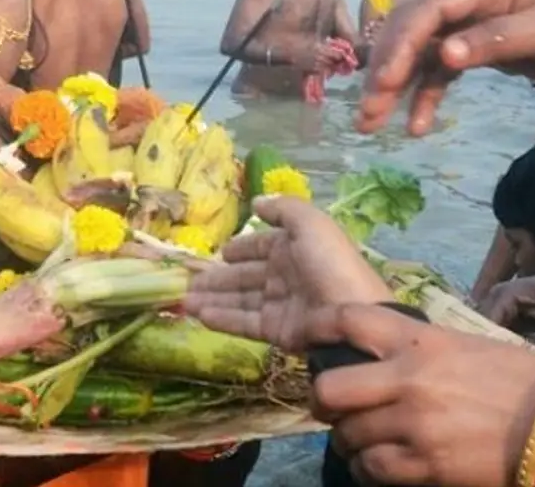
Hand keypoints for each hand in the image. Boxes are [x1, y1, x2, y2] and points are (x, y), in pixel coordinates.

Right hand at [183, 196, 392, 351]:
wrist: (350, 316)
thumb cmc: (330, 264)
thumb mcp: (311, 223)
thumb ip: (283, 209)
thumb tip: (256, 203)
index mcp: (295, 248)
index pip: (261, 246)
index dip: (242, 248)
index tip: (220, 252)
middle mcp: (286, 275)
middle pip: (246, 275)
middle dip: (218, 278)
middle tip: (187, 282)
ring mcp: (281, 305)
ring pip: (241, 300)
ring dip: (213, 299)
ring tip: (184, 301)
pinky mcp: (277, 331)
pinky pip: (245, 323)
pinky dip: (222, 319)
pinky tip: (199, 315)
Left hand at [306, 304, 534, 486]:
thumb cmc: (521, 381)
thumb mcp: (468, 346)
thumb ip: (421, 347)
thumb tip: (386, 354)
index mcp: (420, 339)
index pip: (347, 319)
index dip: (313, 325)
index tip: (300, 337)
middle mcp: (408, 379)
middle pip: (329, 387)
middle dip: (323, 399)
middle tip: (332, 405)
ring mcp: (413, 425)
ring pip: (347, 434)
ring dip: (349, 439)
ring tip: (363, 439)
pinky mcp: (423, 466)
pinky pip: (371, 469)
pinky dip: (368, 468)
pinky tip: (379, 464)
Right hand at [357, 0, 534, 135]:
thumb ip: (500, 39)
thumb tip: (446, 54)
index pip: (430, 10)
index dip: (402, 44)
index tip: (383, 82)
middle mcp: (470, 0)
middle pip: (413, 29)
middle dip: (386, 69)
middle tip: (367, 112)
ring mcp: (470, 23)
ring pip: (419, 52)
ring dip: (394, 86)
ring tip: (372, 123)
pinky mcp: (475, 47)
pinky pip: (439, 70)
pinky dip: (424, 96)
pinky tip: (417, 127)